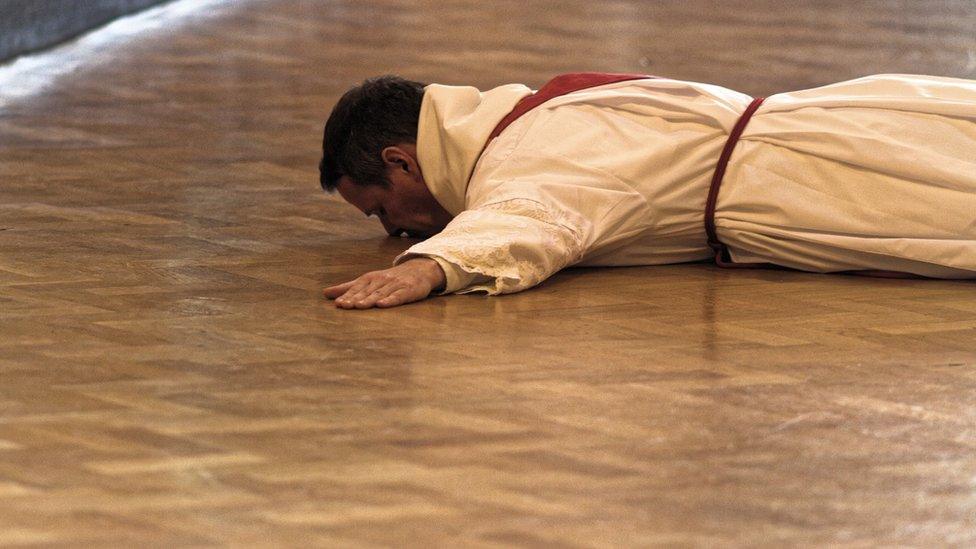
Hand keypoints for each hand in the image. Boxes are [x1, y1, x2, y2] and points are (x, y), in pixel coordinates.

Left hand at [323, 258, 445, 308]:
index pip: (357, 288)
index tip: (338, 303)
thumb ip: (348, 288)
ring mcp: (395, 284)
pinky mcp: (408, 290)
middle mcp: (381, 280)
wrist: (418, 270)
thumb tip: (325, 293)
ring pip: (380, 293)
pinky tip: (382, 305)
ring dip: (369, 299)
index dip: (347, 295)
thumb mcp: (368, 281)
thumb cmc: (389, 279)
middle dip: (355, 298)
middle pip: (367, 291)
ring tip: (359, 306)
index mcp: (370, 278)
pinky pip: (398, 296)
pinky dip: (390, 300)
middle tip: (344, 306)